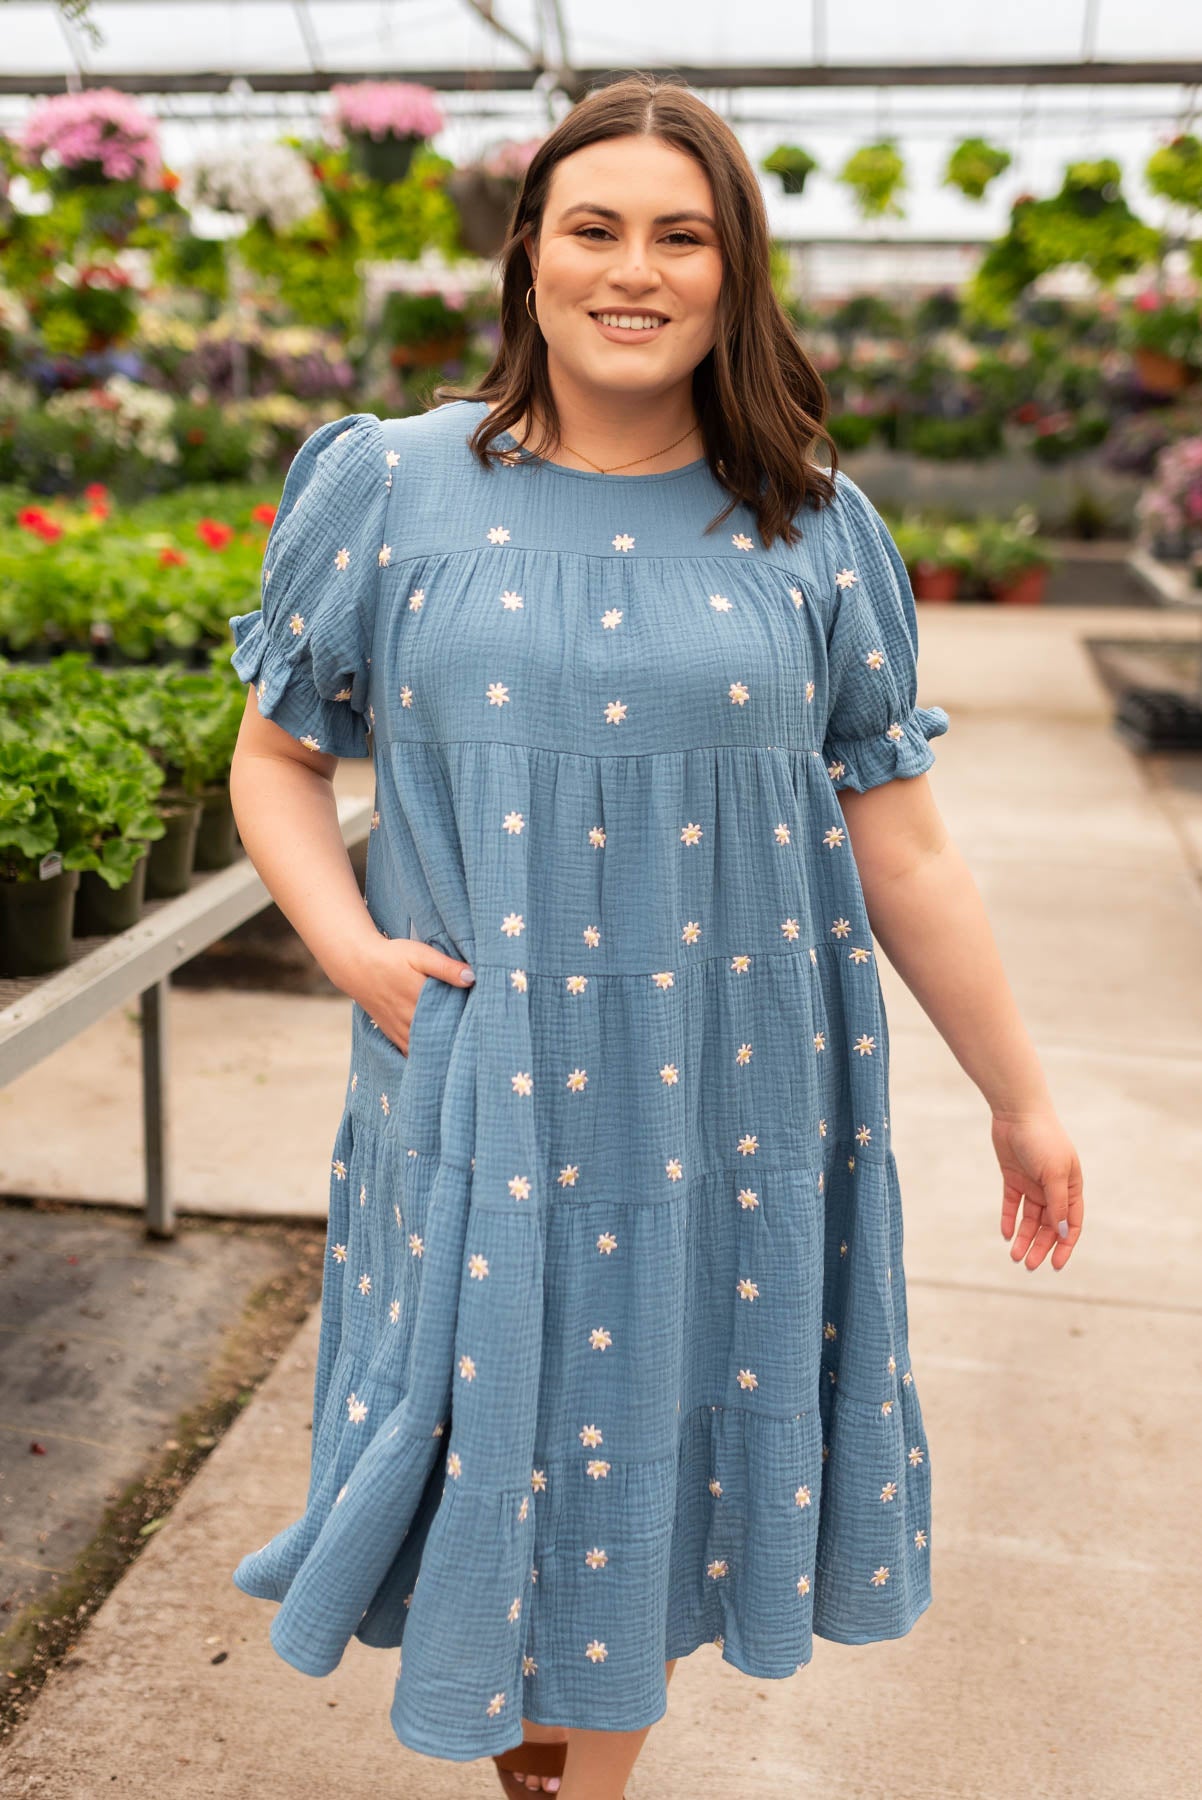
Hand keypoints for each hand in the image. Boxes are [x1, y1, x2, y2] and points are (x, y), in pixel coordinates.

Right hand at [334, 935, 474, 1055]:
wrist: (356, 964)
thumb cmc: (391, 956)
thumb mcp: (420, 954)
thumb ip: (446, 968)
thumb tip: (472, 978)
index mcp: (421, 1000)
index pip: (452, 1019)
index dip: (469, 1024)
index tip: (486, 1025)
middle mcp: (410, 1020)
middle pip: (441, 1039)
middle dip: (459, 1043)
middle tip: (480, 1044)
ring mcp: (400, 1030)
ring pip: (426, 1050)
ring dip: (442, 1053)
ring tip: (463, 1055)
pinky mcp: (392, 1034)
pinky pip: (410, 1053)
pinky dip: (424, 1057)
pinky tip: (438, 1059)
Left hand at [992, 1107, 1082, 1271]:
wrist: (1017, 1113)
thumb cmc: (1043, 1140)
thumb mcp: (1054, 1173)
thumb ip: (1058, 1204)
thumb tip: (1062, 1233)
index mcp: (1071, 1188)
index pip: (1071, 1224)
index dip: (1065, 1246)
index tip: (1055, 1265)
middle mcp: (1053, 1188)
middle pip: (1049, 1226)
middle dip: (1040, 1246)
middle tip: (1028, 1265)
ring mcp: (1032, 1183)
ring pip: (1030, 1219)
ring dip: (1024, 1237)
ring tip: (1014, 1256)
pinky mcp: (1013, 1177)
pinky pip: (1012, 1204)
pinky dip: (1009, 1219)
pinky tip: (1006, 1234)